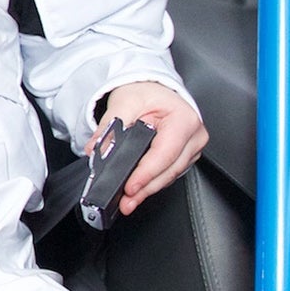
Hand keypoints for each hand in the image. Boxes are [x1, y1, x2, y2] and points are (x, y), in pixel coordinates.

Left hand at [91, 81, 206, 214]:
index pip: (165, 153)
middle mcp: (194, 136)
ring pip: (170, 175)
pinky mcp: (183, 156)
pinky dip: (152, 182)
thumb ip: (109, 127)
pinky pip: (168, 173)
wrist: (153, 89)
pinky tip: (138, 191)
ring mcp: (191, 148)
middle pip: (170, 169)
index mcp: (184, 120)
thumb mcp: (124, 103)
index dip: (147, 173)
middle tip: (126, 201)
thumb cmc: (145, 92)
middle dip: (146, 187)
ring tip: (128, 201)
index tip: (130, 187)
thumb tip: (95, 148)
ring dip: (149, 189)